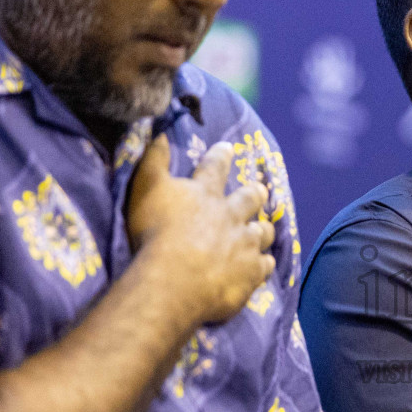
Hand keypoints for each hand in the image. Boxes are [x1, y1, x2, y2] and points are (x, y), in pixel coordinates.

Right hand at [127, 136, 275, 323]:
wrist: (174, 278)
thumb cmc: (155, 232)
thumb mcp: (146, 189)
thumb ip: (153, 161)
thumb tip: (158, 132)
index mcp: (206, 193)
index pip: (215, 168)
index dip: (221, 156)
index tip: (230, 148)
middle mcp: (231, 215)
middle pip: (249, 199)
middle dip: (255, 193)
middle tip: (260, 190)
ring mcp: (245, 244)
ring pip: (262, 233)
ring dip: (263, 230)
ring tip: (264, 230)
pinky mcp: (251, 272)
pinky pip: (265, 266)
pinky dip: (265, 264)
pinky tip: (264, 266)